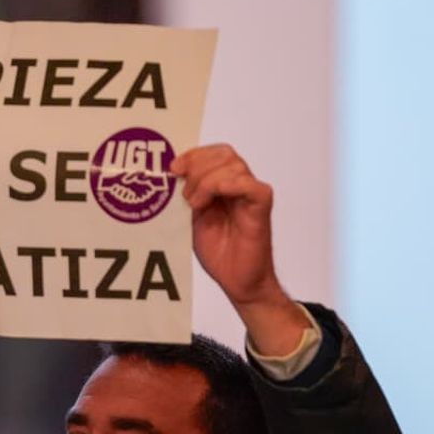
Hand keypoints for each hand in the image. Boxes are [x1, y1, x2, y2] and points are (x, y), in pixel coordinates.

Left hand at [172, 145, 304, 355]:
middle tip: (184, 192)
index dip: (193, 155)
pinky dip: (224, 186)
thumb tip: (173, 173)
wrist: (237, 281)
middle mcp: (240, 184)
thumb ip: (188, 195)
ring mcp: (252, 193)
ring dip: (206, 180)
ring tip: (195, 204)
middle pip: (224, 153)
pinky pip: (247, 183)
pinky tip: (208, 203)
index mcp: (225, 184)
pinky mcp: (261, 205)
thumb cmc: (220, 253)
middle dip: (197, 166)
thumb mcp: (194, 218)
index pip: (214, 153)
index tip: (173, 168)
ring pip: (232, 165)